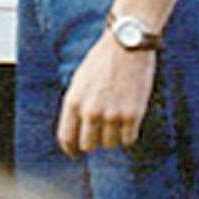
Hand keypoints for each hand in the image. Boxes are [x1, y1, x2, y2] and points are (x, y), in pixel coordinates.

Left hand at [56, 31, 157, 154]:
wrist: (127, 45)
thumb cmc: (102, 61)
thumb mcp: (80, 81)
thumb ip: (77, 105)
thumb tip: (78, 131)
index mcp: (72, 101)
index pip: (67, 137)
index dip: (71, 149)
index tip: (76, 154)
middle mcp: (90, 111)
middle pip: (89, 145)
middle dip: (94, 141)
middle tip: (102, 131)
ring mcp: (111, 115)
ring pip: (110, 144)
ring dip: (113, 136)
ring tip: (117, 117)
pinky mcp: (132, 115)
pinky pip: (128, 139)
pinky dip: (129, 133)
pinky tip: (129, 119)